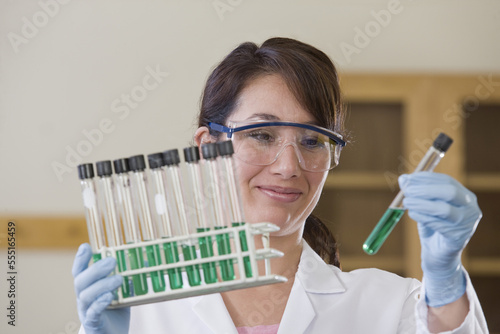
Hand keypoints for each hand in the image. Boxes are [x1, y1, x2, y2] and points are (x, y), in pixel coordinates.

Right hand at [72, 243, 129, 333]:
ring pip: (86, 296)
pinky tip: (109, 296)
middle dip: (96, 269)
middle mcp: (83, 297)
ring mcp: (86, 311)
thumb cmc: (117, 310)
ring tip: (119, 279)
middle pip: (80, 281)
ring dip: (102, 285)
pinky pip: (92, 312)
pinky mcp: (93, 323)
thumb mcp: (123, 290)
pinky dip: (100, 303)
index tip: (86, 246)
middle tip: (113, 261)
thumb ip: (129, 277)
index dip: (80, 259)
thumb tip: (146, 261)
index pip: (79, 271)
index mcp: (88, 287)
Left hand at [399, 172, 481, 306]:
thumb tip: (403, 179)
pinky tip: (412, 214)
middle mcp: (470, 208)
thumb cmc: (432, 226)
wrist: (437, 254)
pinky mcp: (459, 238)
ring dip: (422, 204)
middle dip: (425, 189)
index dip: (426, 178)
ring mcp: (467, 224)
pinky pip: (439, 225)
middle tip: (407, 190)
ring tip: (407, 202)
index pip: (447, 181)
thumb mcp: (424, 206)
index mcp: (464, 196)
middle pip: (450, 192)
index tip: (408, 179)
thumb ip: (416, 192)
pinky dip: (423, 217)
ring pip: (444, 209)